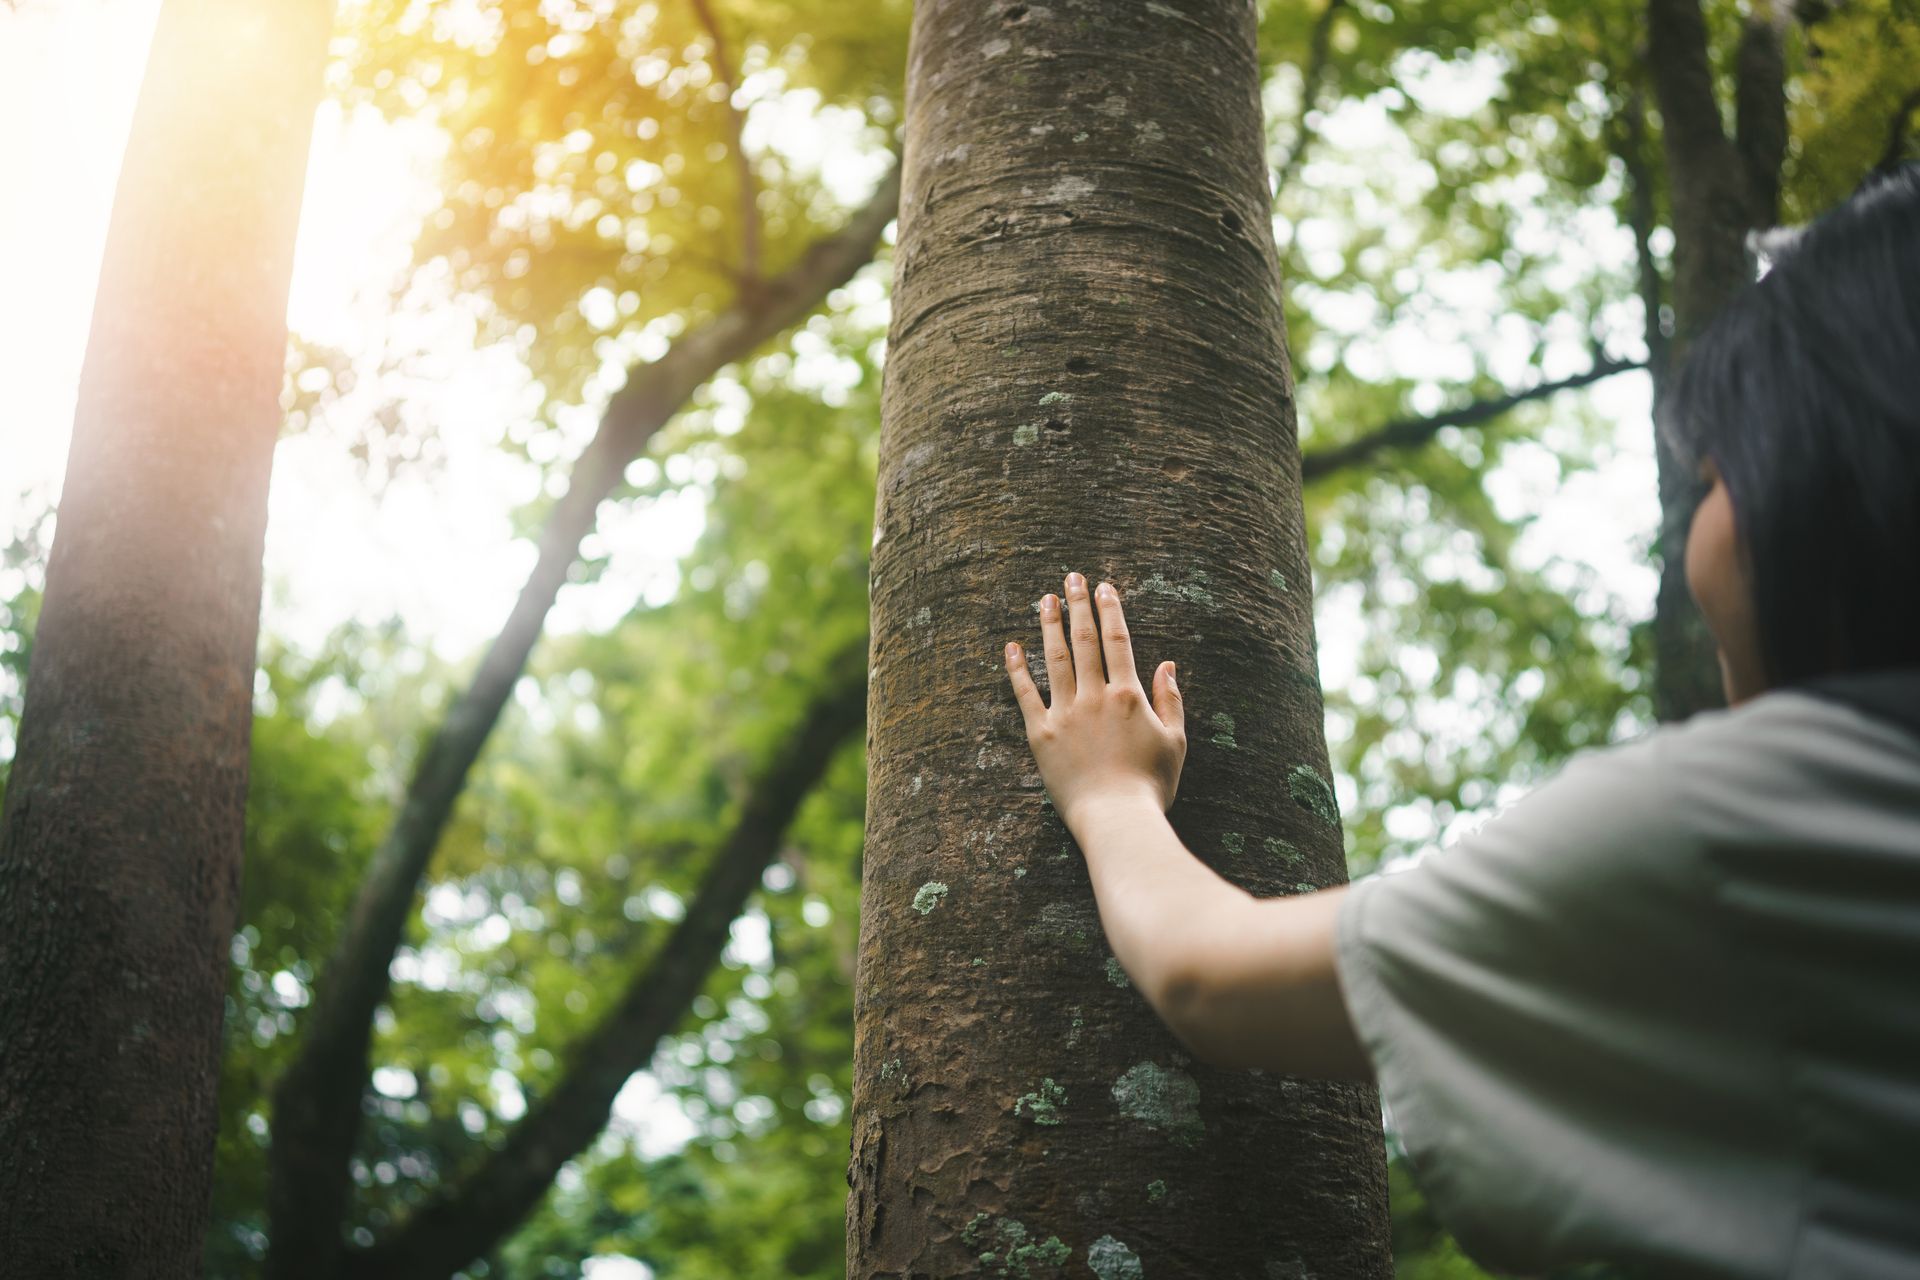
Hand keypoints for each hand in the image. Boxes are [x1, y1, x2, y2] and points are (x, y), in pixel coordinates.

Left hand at [1003, 571, 1187, 831]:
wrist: (1116, 819)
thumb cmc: (1151, 786)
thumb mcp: (1176, 742)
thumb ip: (1170, 700)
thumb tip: (1168, 664)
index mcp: (1128, 695)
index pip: (1117, 641)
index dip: (1110, 611)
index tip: (1104, 588)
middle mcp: (1095, 697)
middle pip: (1084, 641)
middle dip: (1078, 606)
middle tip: (1071, 578)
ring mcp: (1065, 714)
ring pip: (1054, 659)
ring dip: (1049, 626)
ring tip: (1045, 599)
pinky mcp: (1041, 735)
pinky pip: (1026, 695)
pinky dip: (1017, 669)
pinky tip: (1012, 647)